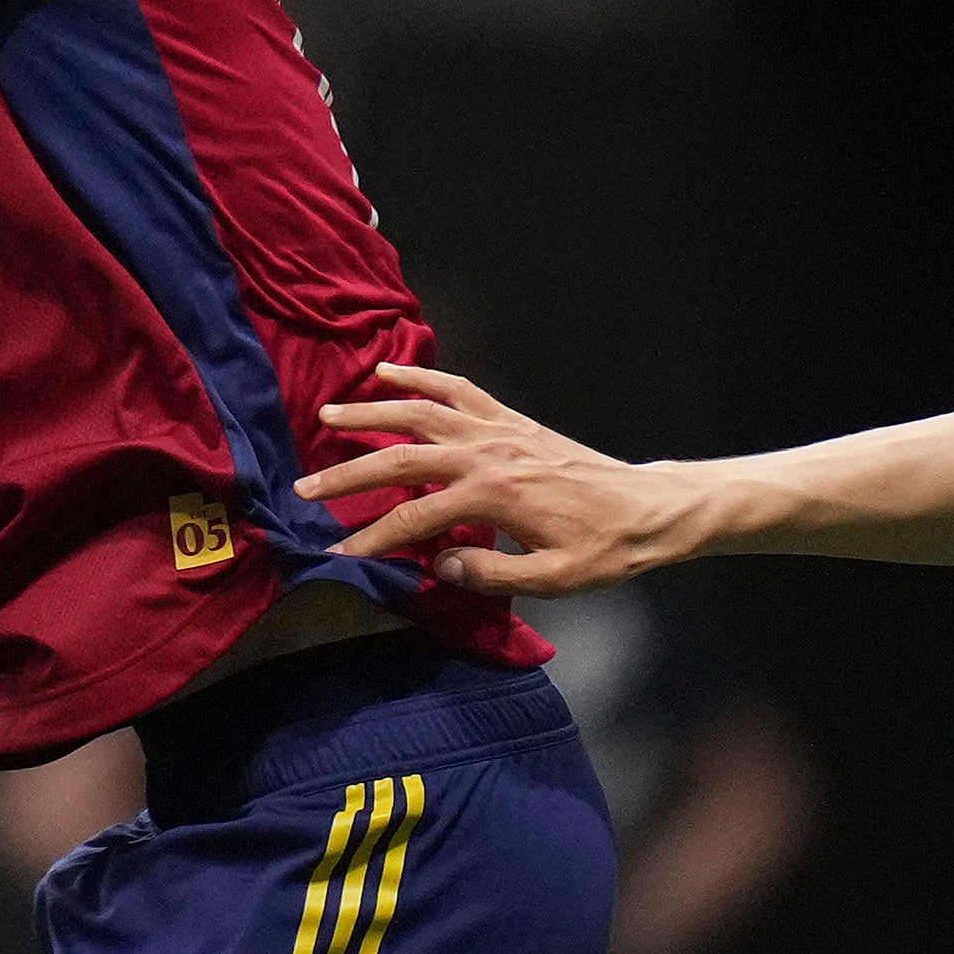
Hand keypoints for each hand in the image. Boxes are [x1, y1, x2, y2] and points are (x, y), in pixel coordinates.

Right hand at [297, 362, 677, 591]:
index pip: (413, 518)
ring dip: (371, 412)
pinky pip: (458, 390)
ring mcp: (499, 430)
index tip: (334, 553)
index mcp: (494, 496)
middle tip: (304, 484)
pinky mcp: (511, 419)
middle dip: (348, 473)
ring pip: (421, 412)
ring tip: (328, 413)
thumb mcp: (554, 579)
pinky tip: (390, 374)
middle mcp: (489, 453)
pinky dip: (421, 379)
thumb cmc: (605, 550)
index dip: (370, 539)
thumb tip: (437, 567)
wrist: (648, 509)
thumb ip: (491, 576)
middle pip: (401, 457)